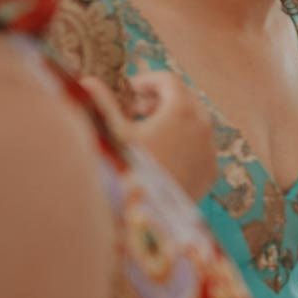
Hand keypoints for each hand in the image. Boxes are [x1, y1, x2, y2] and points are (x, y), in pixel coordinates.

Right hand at [81, 71, 215, 199]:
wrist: (143, 216)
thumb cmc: (124, 168)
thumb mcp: (111, 133)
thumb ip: (100, 103)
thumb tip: (86, 82)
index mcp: (182, 111)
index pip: (169, 80)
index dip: (147, 81)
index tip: (129, 90)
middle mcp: (203, 127)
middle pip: (186, 100)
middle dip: (160, 101)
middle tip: (136, 110)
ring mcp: (210, 151)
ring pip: (195, 124)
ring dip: (173, 122)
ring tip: (146, 133)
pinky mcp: (211, 173)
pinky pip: (200, 148)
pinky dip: (184, 144)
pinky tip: (161, 156)